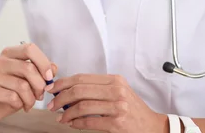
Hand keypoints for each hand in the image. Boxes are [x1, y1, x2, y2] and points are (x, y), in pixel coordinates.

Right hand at [0, 42, 57, 127]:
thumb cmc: (6, 92)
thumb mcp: (26, 81)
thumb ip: (40, 72)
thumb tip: (54, 68)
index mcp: (8, 54)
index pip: (29, 48)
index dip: (43, 62)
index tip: (49, 77)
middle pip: (28, 68)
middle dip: (40, 85)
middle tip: (40, 95)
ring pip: (22, 86)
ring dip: (31, 99)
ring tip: (29, 104)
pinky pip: (13, 97)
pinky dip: (20, 104)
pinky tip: (18, 105)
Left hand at [48, 73, 167, 131]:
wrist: (153, 127)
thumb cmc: (132, 110)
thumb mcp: (117, 92)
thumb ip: (96, 89)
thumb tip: (67, 91)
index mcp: (114, 80)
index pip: (81, 78)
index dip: (63, 83)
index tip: (52, 89)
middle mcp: (116, 90)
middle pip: (79, 90)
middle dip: (61, 98)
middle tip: (51, 104)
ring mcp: (118, 107)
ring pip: (82, 106)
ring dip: (66, 113)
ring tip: (60, 117)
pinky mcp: (117, 123)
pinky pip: (89, 122)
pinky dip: (76, 123)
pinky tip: (72, 124)